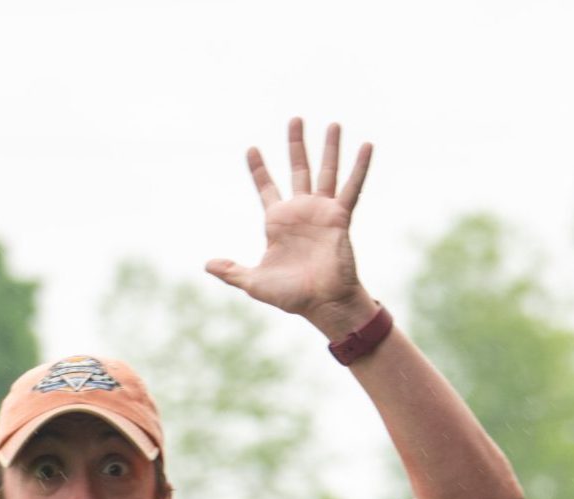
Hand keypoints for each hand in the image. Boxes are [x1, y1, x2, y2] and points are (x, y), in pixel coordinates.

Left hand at [204, 118, 377, 333]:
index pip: (266, 187)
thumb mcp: (254, 282)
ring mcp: (321, 211)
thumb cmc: (291, 295)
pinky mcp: (340, 217)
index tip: (251, 148)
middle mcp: (300, 211)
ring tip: (333, 124)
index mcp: (278, 222)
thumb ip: (232, 271)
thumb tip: (207, 264)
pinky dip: (359, 167)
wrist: (322, 303)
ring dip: (329, 147)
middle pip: (297, 169)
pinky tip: (366, 145)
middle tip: (294, 119)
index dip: (259, 169)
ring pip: (325, 171)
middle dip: (295, 144)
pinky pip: (351, 188)